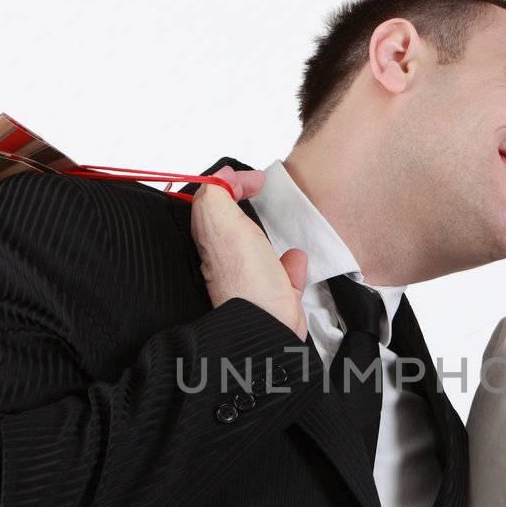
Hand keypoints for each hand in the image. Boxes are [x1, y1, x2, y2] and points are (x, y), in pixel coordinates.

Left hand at [190, 166, 308, 339]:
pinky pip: (283, 275)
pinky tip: (295, 258)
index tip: (254, 179)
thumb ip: (216, 196)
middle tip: (258, 188)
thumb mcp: (224, 225)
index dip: (229, 183)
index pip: (210, 202)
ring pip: (255, 249)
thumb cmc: (247, 282)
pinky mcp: (276, 296)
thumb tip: (221, 177)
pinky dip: (290, 264)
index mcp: (211, 241)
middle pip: (229, 225)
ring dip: (265, 233)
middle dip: (241, 204)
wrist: (268, 328)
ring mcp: (252, 279)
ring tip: (272, 220)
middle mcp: (227, 260)